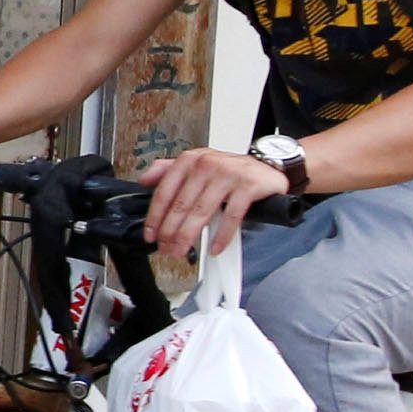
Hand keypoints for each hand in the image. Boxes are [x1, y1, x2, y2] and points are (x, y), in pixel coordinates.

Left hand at [140, 147, 288, 258]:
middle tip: (166, 249)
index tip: (151, 235)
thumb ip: (169, 170)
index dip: (155, 217)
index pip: (165, 192)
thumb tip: (144, 180)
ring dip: (189, 236)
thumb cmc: (229, 170)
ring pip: (201, 212)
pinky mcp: (248, 185)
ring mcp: (228, 174)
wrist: (267, 166)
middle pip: (181, 205)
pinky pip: (230, 216)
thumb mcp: (197, 163)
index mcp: (189, 160)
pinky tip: (215, 247)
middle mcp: (206, 164)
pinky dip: (222, 235)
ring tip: (183, 251)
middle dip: (170, 232)